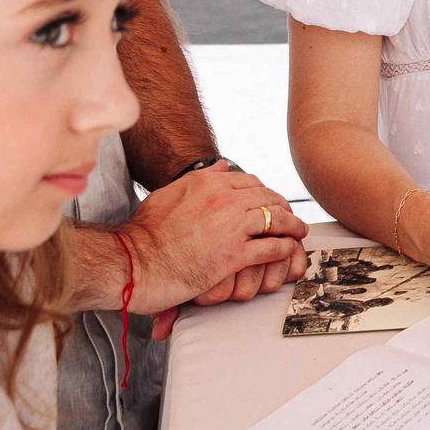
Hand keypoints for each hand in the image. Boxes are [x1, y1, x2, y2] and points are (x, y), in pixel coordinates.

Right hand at [119, 163, 307, 321]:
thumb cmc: (144, 234)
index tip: (270, 202)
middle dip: (282, 207)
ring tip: (297, 232)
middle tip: (289, 217)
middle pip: (268, 198)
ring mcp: (231, 226)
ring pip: (276, 219)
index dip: (264, 193)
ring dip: (291, 226)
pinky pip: (272, 247)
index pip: (250, 182)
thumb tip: (222, 165)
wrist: (132, 264)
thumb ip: (198, 179)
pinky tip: (288, 250)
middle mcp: (224, 199)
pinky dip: (284, 248)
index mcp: (208, 183)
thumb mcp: (168, 194)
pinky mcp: (234, 255)